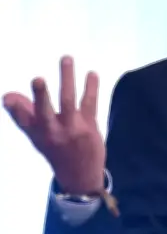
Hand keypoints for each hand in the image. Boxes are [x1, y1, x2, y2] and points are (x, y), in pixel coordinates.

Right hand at [2, 56, 105, 193]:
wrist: (80, 175)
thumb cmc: (55, 149)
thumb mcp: (36, 136)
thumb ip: (23, 114)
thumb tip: (7, 95)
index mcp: (37, 134)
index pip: (23, 120)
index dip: (16, 108)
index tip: (8, 97)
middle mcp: (53, 133)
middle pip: (45, 112)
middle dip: (41, 95)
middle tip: (37, 79)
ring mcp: (73, 129)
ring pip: (69, 101)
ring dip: (67, 79)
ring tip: (66, 58)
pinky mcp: (90, 127)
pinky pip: (90, 103)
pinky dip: (91, 87)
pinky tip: (92, 73)